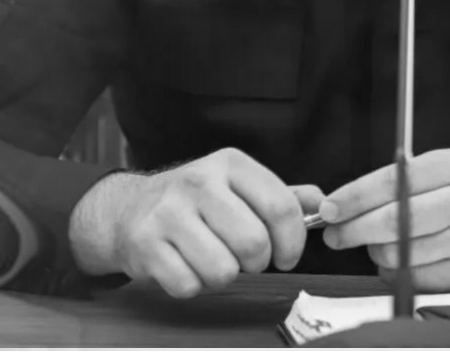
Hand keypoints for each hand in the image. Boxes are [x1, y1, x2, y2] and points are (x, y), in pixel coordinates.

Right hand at [68, 147, 321, 298]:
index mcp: (228, 164)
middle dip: (256, 263)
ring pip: (222, 270)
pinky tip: (184, 266)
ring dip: (222, 275)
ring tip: (211, 259)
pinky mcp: (145, 244)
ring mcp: (167, 212)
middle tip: (244, 258)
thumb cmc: (194, 202)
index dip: (292, 242)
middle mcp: (198, 181)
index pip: (281, 206)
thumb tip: (322, 202)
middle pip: (253, 243)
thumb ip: (280, 195)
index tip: (286, 255)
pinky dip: (192, 285)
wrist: (127, 209)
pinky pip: (188, 285)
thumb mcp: (236, 186)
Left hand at [319, 148, 449, 293]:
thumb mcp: (441, 172)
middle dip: (354, 229)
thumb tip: (340, 205)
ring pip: (402, 253)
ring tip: (378, 246)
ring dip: (378, 253)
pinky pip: (417, 279)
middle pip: (396, 220)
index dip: (354, 197)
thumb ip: (397, 181)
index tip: (329, 209)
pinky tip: (402, 263)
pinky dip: (398, 273)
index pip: (394, 181)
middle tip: (335, 235)